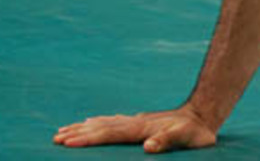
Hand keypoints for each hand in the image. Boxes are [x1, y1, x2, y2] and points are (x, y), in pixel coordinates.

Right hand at [53, 107, 216, 153]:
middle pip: (101, 128)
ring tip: (63, 130)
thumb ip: (168, 141)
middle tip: (55, 138)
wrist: (204, 113)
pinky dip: (99, 122)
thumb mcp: (186, 138)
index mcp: (141, 129)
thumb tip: (148, 146)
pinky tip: (90, 121)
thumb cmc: (195, 131)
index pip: (109, 135)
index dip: (89, 139)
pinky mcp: (140, 122)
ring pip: (104, 123)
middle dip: (78, 133)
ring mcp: (136, 121)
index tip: (69, 142)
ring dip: (83, 127)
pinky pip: (113, 121)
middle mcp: (135, 123)